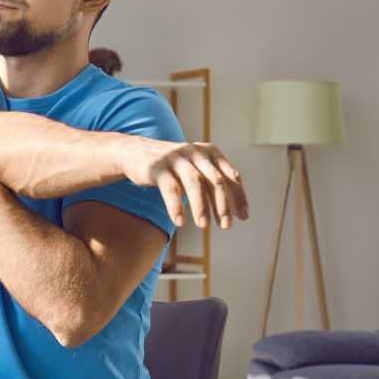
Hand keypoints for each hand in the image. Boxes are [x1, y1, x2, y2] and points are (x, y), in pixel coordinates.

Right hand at [118, 137, 249, 227]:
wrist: (135, 152)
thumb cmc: (172, 167)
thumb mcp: (195, 170)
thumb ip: (212, 184)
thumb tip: (235, 212)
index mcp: (210, 153)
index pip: (231, 176)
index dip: (239, 197)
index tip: (243, 217)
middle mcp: (195, 152)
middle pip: (215, 180)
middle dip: (222, 205)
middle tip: (225, 226)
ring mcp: (176, 158)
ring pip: (194, 183)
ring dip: (201, 206)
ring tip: (204, 226)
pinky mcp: (157, 166)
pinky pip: (170, 188)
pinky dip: (176, 206)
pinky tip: (180, 222)